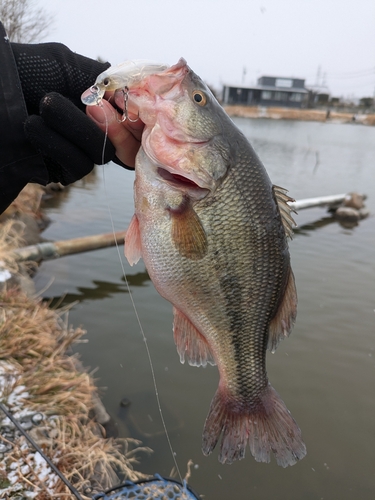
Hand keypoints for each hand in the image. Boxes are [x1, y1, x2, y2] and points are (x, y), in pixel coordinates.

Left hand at [11, 42, 133, 184]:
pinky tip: (32, 126)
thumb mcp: (66, 65)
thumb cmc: (23, 74)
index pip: (134, 119)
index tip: (131, 105)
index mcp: (99, 102)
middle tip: (91, 105)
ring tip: (44, 105)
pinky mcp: (63, 170)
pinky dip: (57, 144)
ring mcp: (79, 151)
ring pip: (101, 153)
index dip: (137, 117)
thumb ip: (103, 79)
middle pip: (126, 142)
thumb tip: (134, 95)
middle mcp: (93, 128)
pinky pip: (78, 165)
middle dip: (110, 124)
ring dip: (73, 127)